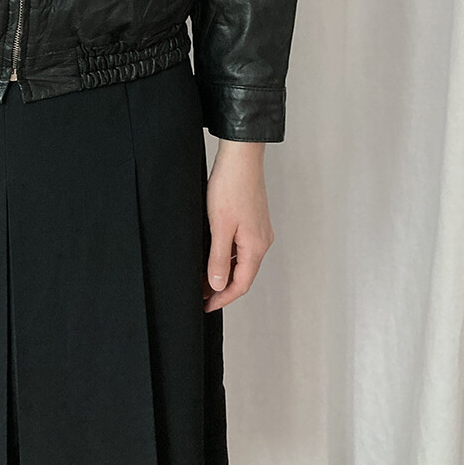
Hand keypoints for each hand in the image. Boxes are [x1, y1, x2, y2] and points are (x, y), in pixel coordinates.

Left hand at [202, 139, 274, 312]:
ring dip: (224, 272)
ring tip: (202, 277)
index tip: (206, 306)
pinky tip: (213, 255)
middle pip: (244, 275)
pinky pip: (242, 248)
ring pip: (242, 261)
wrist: (241, 158)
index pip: (241, 284)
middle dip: (222, 288)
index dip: (223, 298)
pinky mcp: (254, 221)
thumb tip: (218, 285)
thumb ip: (218, 258)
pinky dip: (228, 257)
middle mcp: (262, 241)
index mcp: (256, 247)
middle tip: (201, 295)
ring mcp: (259, 230)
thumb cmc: (230, 188)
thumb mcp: (219, 227)